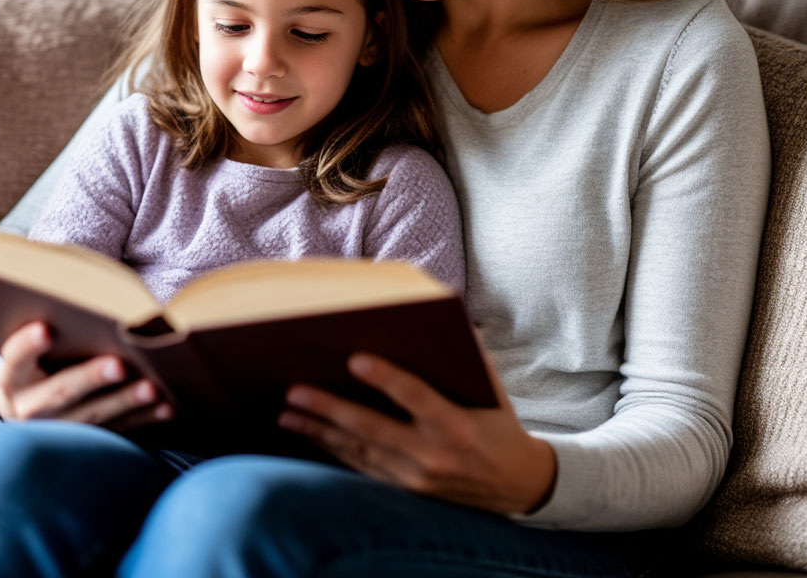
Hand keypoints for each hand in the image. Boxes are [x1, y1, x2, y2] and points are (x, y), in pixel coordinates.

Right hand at [0, 321, 172, 429]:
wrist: (33, 410)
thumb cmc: (42, 365)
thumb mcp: (35, 354)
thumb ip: (54, 334)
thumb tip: (94, 302)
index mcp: (14, 380)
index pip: (15, 360)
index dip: (27, 346)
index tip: (44, 329)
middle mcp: (29, 410)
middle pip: (59, 393)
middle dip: (90, 378)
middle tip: (118, 365)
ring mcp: (57, 432)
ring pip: (92, 418)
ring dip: (124, 402)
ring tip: (151, 388)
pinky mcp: (85, 444)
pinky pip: (117, 432)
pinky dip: (144, 419)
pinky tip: (167, 407)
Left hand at [278, 349, 556, 515]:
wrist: (518, 485)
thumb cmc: (501, 425)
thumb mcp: (495, 391)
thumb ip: (472, 357)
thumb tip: (449, 316)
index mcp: (457, 425)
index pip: (416, 397)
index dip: (385, 378)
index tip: (354, 359)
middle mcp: (434, 455)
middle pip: (374, 429)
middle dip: (331, 409)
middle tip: (296, 391)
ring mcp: (417, 478)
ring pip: (359, 451)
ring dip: (320, 432)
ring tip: (288, 414)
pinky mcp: (406, 490)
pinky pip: (363, 468)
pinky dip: (334, 450)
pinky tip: (309, 435)